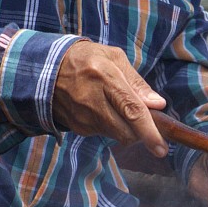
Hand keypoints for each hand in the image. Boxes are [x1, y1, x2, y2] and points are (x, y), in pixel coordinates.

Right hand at [50, 41, 165, 155]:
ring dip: (125, 128)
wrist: (46, 68)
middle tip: (144, 121)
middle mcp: (92, 100)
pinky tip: (100, 109)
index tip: (161, 148)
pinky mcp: (77, 127)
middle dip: (141, 133)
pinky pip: (103, 133)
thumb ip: (137, 83)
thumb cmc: (87, 59)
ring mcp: (82, 117)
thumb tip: (158, 105)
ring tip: (115, 106)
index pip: (131, 110)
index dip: (149, 132)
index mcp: (105, 77)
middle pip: (125, 131)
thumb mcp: (114, 58)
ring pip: (116, 135)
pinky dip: (110, 125)